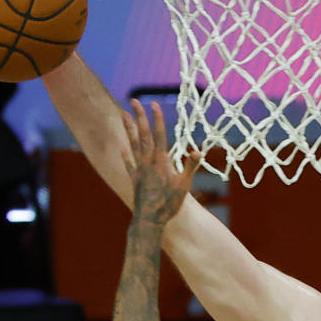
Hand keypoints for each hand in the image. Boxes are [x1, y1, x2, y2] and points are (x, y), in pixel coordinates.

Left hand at [121, 100, 200, 225]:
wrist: (150, 219)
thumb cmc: (169, 204)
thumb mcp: (184, 185)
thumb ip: (190, 167)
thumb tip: (198, 151)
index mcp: (161, 161)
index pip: (158, 135)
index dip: (157, 119)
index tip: (154, 104)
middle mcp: (148, 162)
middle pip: (143, 134)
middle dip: (139, 116)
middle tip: (134, 101)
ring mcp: (139, 169)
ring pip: (133, 144)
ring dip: (128, 129)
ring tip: (123, 114)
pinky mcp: (135, 179)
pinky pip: (128, 163)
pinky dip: (125, 153)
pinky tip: (122, 146)